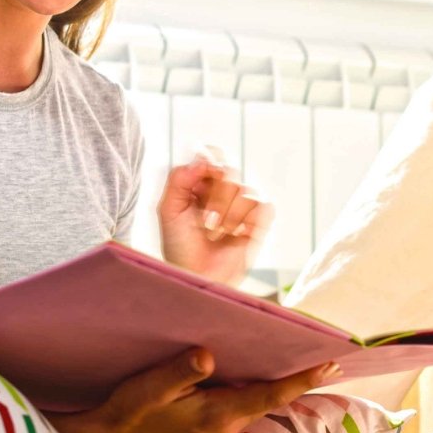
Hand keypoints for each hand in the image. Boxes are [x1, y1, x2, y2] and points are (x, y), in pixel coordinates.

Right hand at [53, 348, 337, 432]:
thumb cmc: (123, 416)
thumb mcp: (147, 389)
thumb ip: (179, 373)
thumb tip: (208, 356)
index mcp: (217, 417)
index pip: (270, 395)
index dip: (303, 379)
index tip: (332, 364)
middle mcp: (223, 428)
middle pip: (269, 398)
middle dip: (295, 378)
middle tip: (326, 356)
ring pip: (253, 403)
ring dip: (271, 384)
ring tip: (292, 358)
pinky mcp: (203, 432)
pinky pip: (236, 407)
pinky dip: (248, 390)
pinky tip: (246, 373)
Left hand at [157, 153, 271, 285]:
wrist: (197, 277)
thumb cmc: (180, 248)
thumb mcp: (168, 211)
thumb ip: (179, 179)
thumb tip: (202, 159)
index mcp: (199, 184)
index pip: (212, 155)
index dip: (210, 163)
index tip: (200, 184)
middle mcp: (222, 191)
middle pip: (230, 171)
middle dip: (216, 199)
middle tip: (205, 222)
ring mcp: (242, 206)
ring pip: (246, 190)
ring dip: (229, 216)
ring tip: (218, 235)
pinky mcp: (259, 222)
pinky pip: (263, 206)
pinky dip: (250, 220)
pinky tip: (237, 235)